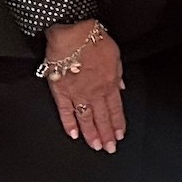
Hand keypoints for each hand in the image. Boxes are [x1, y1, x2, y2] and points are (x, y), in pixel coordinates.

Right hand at [45, 19, 125, 152]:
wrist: (73, 33)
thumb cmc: (93, 39)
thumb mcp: (115, 55)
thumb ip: (118, 74)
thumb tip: (121, 86)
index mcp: (109, 83)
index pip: (116, 109)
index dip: (118, 124)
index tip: (120, 136)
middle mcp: (95, 92)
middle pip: (102, 118)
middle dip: (107, 135)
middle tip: (109, 148)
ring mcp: (77, 93)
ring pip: (86, 118)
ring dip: (91, 134)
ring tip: (95, 146)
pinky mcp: (60, 91)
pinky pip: (65, 111)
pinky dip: (69, 123)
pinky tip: (73, 134)